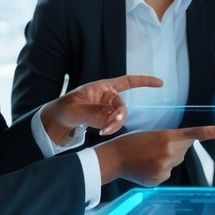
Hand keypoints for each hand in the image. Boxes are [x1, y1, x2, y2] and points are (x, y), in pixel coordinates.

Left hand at [41, 74, 162, 144]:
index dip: (144, 81)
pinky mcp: (105, 120)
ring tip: (101, 133)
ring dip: (114, 125)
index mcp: (102, 87)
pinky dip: (111, 129)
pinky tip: (102, 133)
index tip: (160, 83)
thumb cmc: (62, 110)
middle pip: (122, 106)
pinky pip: (114, 124)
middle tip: (107, 129)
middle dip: (118, 117)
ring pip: (119, 117)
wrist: (53, 124)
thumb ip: (93, 112)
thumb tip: (112, 116)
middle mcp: (107, 97)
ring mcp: (106, 109)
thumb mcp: (75, 109)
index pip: (128, 81)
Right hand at [95, 125, 214, 186]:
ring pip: (175, 162)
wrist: (115, 158)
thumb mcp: (154, 135)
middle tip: (154, 146)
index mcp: (168, 137)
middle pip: (184, 150)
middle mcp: (170, 153)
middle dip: (174, 147)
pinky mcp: (160, 179)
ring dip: (166, 159)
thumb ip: (171, 141)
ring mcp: (165, 168)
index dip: (212, 132)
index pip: (195, 134)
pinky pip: (167, 173)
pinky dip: (159, 170)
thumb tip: (182, 151)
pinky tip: (146, 167)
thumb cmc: (132, 142)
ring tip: (147, 157)